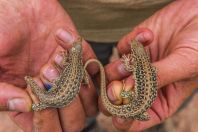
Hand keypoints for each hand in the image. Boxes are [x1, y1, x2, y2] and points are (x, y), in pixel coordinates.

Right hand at [0, 0, 96, 130]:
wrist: (16, 3)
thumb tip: (24, 106)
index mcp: (30, 100)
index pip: (47, 129)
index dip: (46, 122)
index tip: (40, 98)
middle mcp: (53, 92)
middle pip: (74, 120)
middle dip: (68, 106)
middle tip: (50, 76)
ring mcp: (69, 76)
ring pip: (90, 100)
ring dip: (78, 84)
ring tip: (55, 59)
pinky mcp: (80, 57)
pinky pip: (95, 70)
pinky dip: (86, 60)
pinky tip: (65, 45)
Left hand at [101, 0, 197, 130]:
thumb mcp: (186, 65)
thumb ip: (159, 78)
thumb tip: (131, 88)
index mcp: (160, 100)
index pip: (137, 119)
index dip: (125, 121)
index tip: (118, 116)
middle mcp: (144, 85)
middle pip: (117, 99)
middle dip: (112, 96)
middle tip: (115, 88)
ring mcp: (136, 66)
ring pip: (112, 75)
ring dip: (119, 68)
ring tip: (136, 57)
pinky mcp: (131, 48)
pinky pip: (121, 48)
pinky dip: (132, 42)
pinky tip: (149, 36)